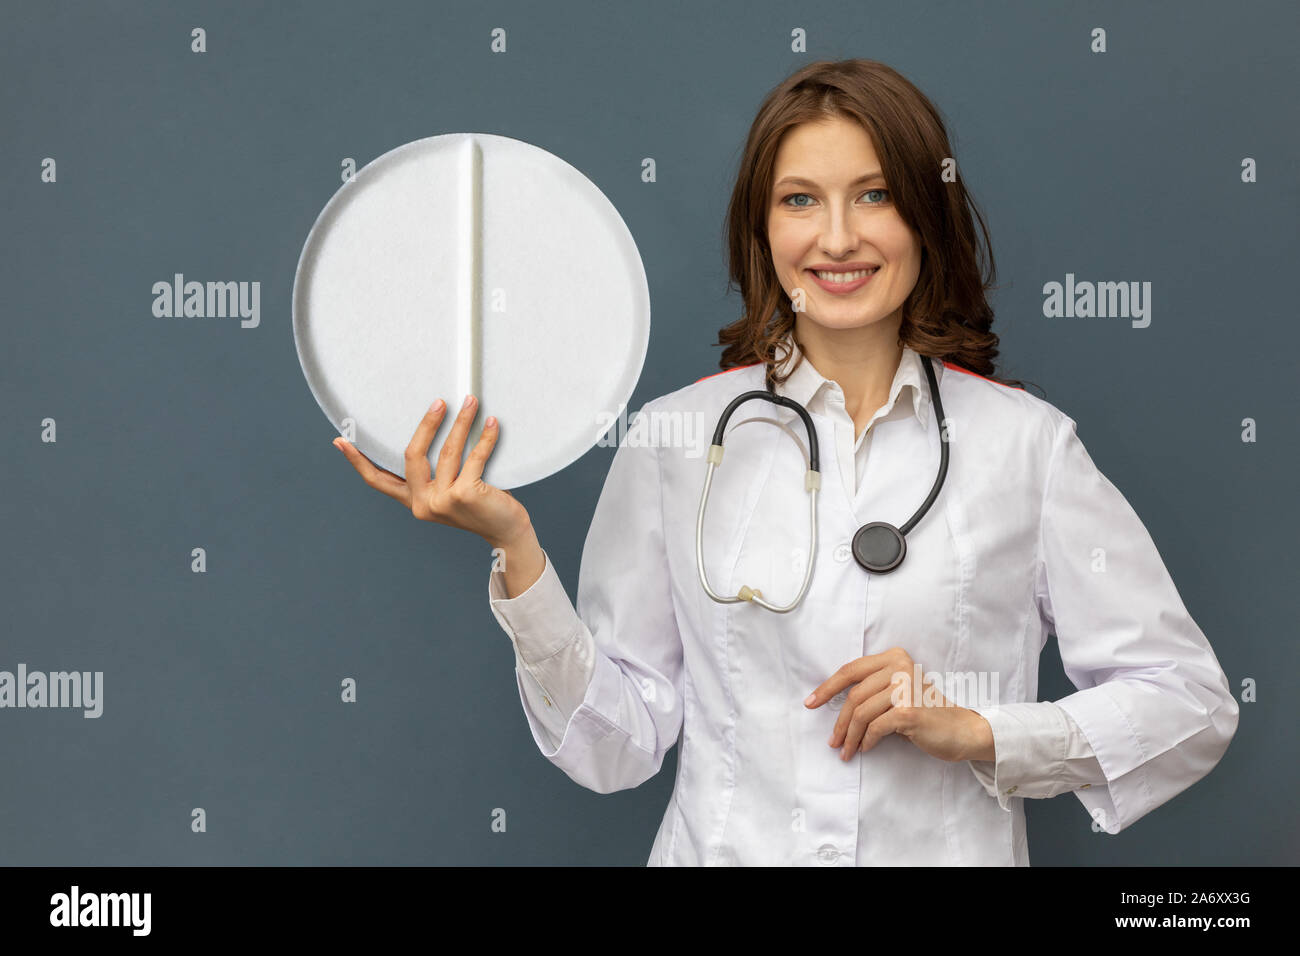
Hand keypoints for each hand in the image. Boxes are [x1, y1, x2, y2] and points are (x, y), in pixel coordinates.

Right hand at [333, 394, 530, 548]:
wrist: (507, 531)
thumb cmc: (481, 504)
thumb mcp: (451, 488)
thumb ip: (438, 471)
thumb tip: (436, 426)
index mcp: (414, 502)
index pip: (379, 481)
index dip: (358, 461)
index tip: (339, 442)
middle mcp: (423, 504)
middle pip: (412, 455)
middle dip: (426, 424)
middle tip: (439, 401)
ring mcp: (443, 501)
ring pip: (448, 452)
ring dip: (461, 423)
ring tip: (472, 402)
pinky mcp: (464, 495)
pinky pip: (475, 457)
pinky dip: (485, 438)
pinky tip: (492, 423)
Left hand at [804, 647, 994, 762]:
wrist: (960, 730)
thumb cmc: (924, 713)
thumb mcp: (896, 692)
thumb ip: (871, 690)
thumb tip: (832, 705)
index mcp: (893, 657)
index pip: (851, 670)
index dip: (827, 688)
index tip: (810, 703)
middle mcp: (899, 666)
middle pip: (854, 695)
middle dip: (839, 722)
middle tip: (832, 741)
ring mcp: (905, 687)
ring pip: (862, 713)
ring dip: (850, 736)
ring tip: (845, 751)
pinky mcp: (909, 711)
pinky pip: (875, 727)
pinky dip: (866, 740)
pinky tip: (865, 748)